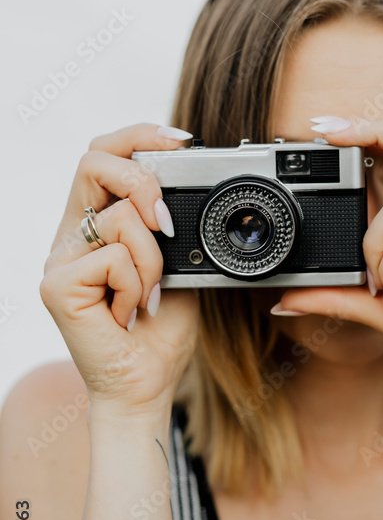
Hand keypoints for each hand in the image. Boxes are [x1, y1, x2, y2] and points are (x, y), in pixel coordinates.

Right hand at [39, 123, 199, 421]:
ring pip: (118, 219)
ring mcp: (59, 259)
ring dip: (154, 260)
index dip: (138, 135)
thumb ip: (171, 225)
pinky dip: (138, 285)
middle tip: (166, 223)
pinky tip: (130, 312)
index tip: (181, 140)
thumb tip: (189, 183)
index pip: (103, 155)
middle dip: (142, 182)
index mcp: (96, 223)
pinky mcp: (57, 285)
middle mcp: (72, 235)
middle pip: (94, 161)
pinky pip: (113, 258)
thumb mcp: (178, 264)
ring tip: (150, 295)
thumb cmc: (161, 329)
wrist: (147, 385)